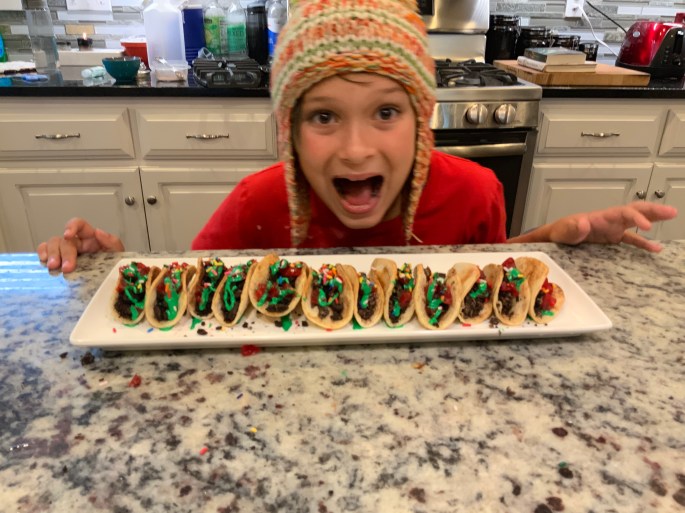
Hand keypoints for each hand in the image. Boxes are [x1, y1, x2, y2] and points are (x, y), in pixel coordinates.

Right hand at [37, 217, 124, 272]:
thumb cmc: (113, 264)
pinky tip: (43, 263)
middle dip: (64, 253)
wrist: (110, 281)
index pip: (79, 224)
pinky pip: (45, 254)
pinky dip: (42, 256)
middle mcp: (76, 242)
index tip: (68, 235)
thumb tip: (99, 232)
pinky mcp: (59, 262)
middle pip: (63, 240)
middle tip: (66, 268)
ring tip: (53, 267)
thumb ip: (112, 242)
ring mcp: (65, 252)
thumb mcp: (118, 253)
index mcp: (89, 237)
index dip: (71, 226)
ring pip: (51, 245)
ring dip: (50, 255)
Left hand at [547, 201, 677, 251]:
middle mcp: (611, 219)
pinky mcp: (613, 237)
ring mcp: (613, 228)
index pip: (623, 213)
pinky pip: (632, 239)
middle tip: (672, 212)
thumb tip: (584, 222)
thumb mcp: (564, 230)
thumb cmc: (561, 231)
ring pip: (637, 220)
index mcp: (602, 216)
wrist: (557, 236)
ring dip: (654, 218)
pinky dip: (644, 243)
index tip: (647, 227)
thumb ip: (573, 227)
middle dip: (653, 210)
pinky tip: (657, 249)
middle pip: (636, 210)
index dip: (636, 217)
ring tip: (672, 215)